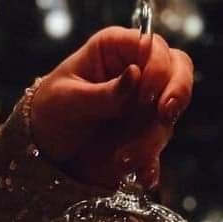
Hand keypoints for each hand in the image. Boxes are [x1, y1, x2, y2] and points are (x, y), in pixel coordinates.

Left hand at [31, 27, 192, 188]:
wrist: (44, 152)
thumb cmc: (49, 111)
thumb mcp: (67, 100)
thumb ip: (103, 91)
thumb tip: (135, 73)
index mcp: (116, 48)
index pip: (152, 45)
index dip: (158, 66)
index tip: (145, 95)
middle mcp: (138, 69)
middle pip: (178, 69)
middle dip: (177, 93)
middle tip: (164, 115)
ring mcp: (146, 101)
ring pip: (170, 111)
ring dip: (153, 138)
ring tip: (122, 160)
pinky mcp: (147, 130)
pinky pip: (163, 142)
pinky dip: (155, 161)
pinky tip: (143, 176)